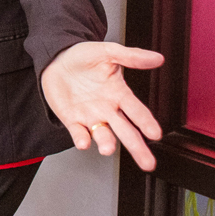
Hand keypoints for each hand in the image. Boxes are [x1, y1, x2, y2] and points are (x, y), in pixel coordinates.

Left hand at [40, 41, 164, 170]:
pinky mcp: (72, 120)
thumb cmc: (83, 57)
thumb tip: (157, 58)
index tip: (155, 133)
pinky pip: (78, 133)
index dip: (146, 122)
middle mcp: (108, 109)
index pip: (137, 111)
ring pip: (102, 135)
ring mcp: (90, 116)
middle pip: (126, 132)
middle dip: (137, 148)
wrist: (56, 58)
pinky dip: (81, 138)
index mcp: (119, 94)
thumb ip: (131, 56)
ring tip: (107, 149)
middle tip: (148, 163)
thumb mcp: (108, 52)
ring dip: (106, 143)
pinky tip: (83, 142)